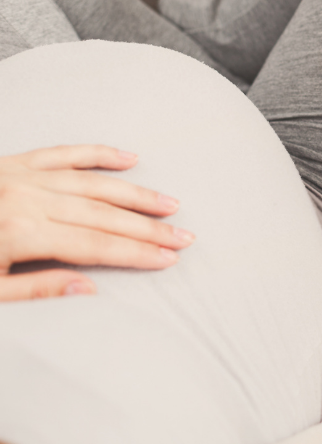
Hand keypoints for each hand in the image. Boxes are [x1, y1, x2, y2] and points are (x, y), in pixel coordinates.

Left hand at [0, 145, 192, 300]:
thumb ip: (33, 291)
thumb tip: (86, 289)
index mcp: (18, 233)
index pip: (93, 245)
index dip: (135, 253)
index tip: (167, 258)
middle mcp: (25, 198)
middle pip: (102, 214)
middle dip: (148, 228)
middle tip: (182, 236)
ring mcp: (21, 175)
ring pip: (93, 183)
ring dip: (135, 194)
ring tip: (168, 204)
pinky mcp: (14, 162)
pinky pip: (64, 152)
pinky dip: (99, 154)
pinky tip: (128, 158)